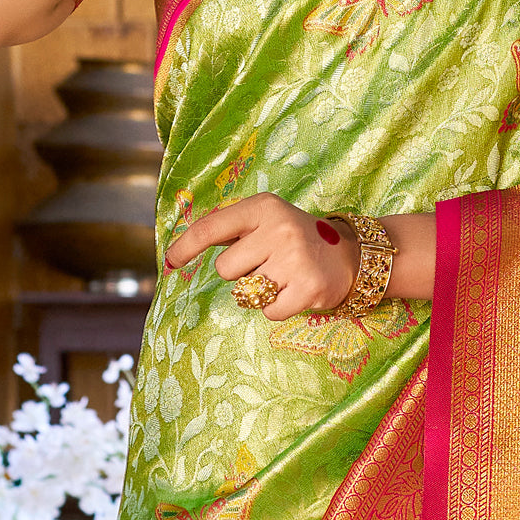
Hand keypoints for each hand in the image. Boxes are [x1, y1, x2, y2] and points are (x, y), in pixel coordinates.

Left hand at [163, 193, 356, 320]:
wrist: (349, 254)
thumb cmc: (295, 237)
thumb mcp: (266, 219)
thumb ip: (229, 229)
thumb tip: (179, 249)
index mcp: (263, 208)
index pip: (211, 227)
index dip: (185, 246)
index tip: (170, 261)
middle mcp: (278, 229)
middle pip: (225, 269)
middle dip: (240, 272)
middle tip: (267, 263)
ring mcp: (294, 259)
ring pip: (246, 293)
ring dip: (259, 291)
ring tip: (282, 276)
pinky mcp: (308, 288)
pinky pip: (268, 311)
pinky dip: (277, 308)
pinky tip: (294, 290)